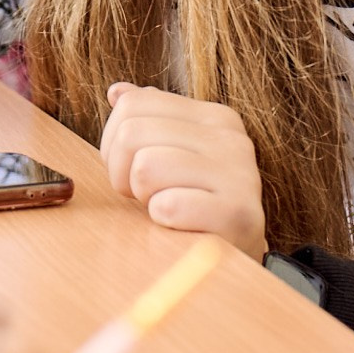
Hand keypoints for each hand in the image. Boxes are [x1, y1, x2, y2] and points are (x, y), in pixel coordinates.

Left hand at [101, 84, 268, 261]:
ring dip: (144, 198)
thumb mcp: (173, 157)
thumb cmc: (196, 207)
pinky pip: (167, 206)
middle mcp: (230, 137)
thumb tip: (116, 91)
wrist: (235, 261)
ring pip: (145, 167)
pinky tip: (181, 226)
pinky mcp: (238, 213)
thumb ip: (149, 122)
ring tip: (166, 208)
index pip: (132, 104)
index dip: (114, 144)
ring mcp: (239, 173)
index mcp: (214, 117)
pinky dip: (162, 221)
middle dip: (122, 173)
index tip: (133, 171)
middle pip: (132, 133)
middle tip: (145, 196)